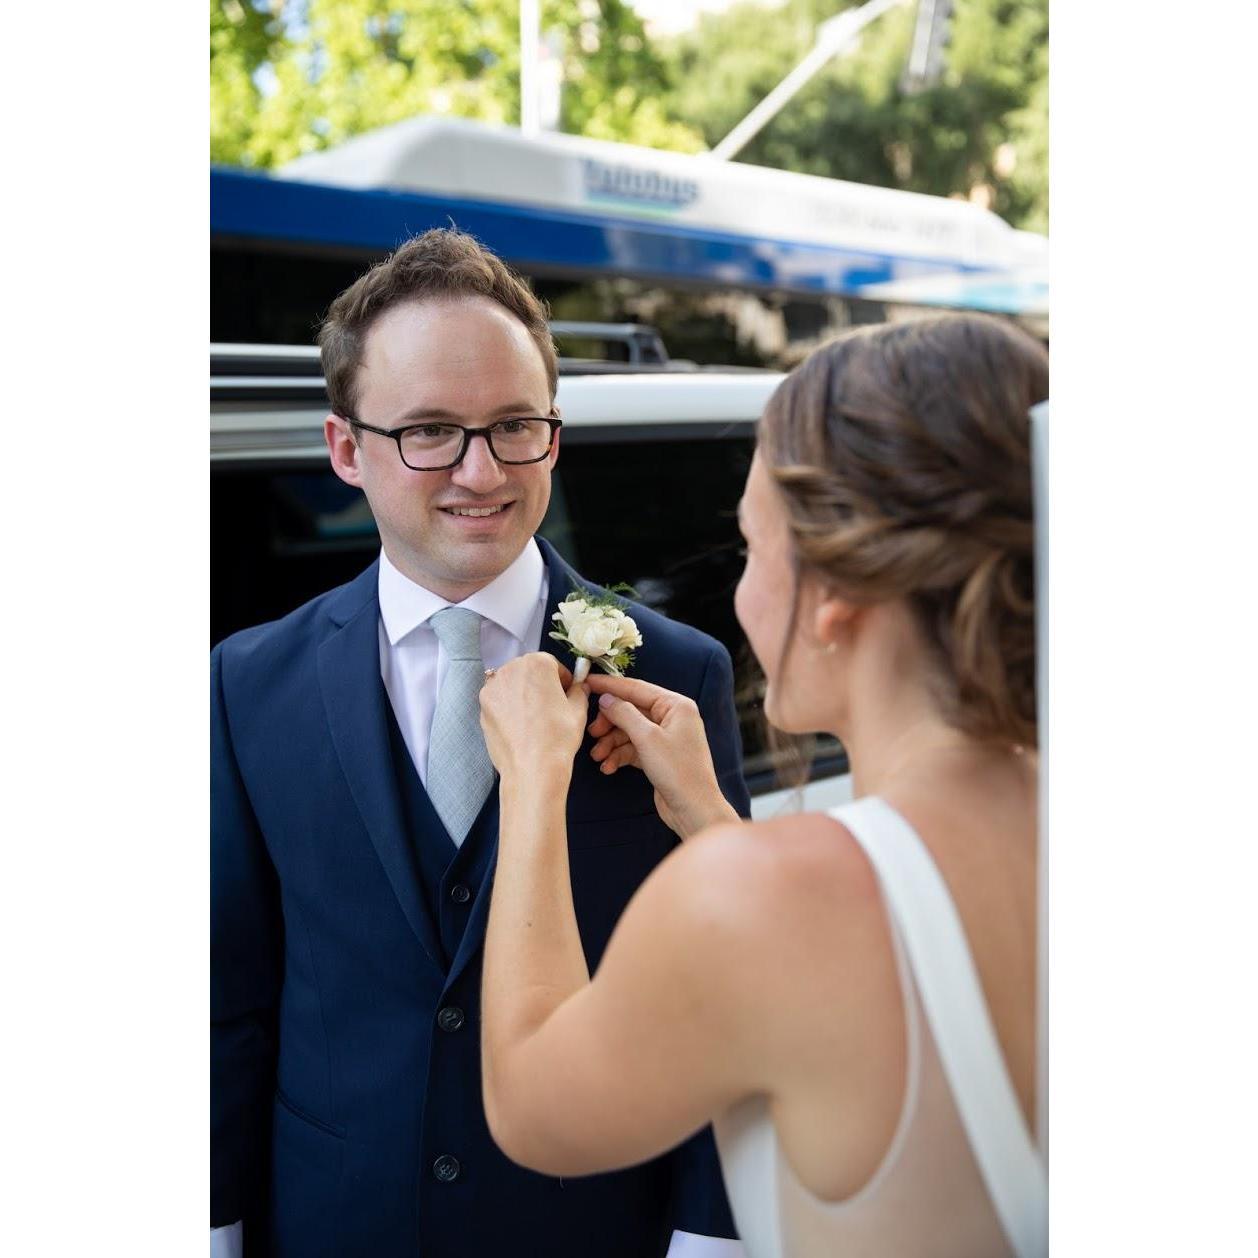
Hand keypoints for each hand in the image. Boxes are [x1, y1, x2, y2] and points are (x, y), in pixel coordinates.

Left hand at [479, 654, 588, 785]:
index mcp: (537, 663)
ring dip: (522, 693)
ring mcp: (492, 688)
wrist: (532, 768)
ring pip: (512, 684)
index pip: (552, 664)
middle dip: (540, 684)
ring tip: (534, 717)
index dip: (562, 679)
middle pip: (529, 670)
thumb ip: (579, 691)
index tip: (566, 692)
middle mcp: (510, 670)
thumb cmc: (558, 737)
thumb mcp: (578, 710)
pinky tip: (520, 725)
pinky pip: (499, 700)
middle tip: (551, 706)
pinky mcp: (482, 707)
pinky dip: (508, 707)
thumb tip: (580, 686)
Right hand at [583, 674, 739, 839]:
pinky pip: (633, 748)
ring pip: (629, 731)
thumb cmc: (678, 771)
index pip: (636, 688)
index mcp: (676, 705)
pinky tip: (608, 767)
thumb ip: (624, 714)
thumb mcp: (647, 738)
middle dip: (609, 723)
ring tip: (598, 757)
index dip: (610, 686)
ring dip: (611, 743)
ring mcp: (665, 737)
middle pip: (630, 711)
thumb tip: (605, 698)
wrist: (693, 809)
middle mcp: (672, 717)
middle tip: (592, 733)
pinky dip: (619, 756)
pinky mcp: (658, 756)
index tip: (587, 683)